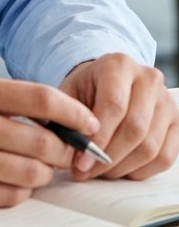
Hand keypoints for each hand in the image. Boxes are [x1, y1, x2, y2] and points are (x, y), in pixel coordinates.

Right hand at [0, 75, 100, 207]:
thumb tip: (50, 121)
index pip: (39, 97)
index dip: (73, 113)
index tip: (90, 124)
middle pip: (42, 141)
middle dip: (63, 151)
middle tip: (66, 153)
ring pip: (29, 174)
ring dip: (41, 174)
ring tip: (36, 169)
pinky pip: (7, 197)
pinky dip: (18, 193)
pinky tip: (10, 183)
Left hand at [60, 54, 178, 180]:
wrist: (108, 82)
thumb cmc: (86, 89)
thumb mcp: (69, 93)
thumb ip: (68, 116)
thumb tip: (73, 149)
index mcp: (119, 65)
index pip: (113, 105)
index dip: (97, 138)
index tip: (80, 162)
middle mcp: (148, 78)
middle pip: (134, 128)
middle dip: (109, 157)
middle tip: (88, 172)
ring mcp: (166, 101)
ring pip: (150, 147)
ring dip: (123, 167)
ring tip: (101, 171)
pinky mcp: (176, 123)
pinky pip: (165, 157)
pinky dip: (141, 171)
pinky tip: (121, 170)